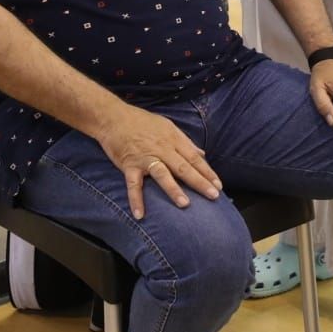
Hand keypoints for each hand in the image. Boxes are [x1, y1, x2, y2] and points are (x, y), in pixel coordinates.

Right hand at [95, 106, 221, 218]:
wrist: (113, 117)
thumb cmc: (142, 122)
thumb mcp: (167, 127)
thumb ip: (185, 142)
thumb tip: (201, 154)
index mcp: (173, 139)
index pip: (194, 158)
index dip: (207, 172)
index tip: (218, 185)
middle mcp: (161, 148)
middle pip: (183, 167)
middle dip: (199, 182)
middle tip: (213, 195)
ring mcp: (145, 157)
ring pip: (162, 174)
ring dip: (173, 189)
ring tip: (185, 204)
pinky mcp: (129, 165)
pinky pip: (133, 184)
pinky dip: (136, 199)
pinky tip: (140, 214)